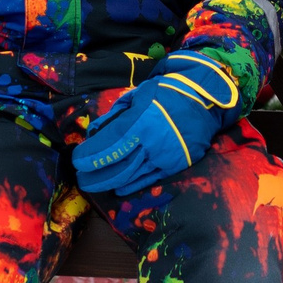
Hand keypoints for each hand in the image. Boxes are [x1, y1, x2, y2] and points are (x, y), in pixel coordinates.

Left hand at [73, 55, 243, 195]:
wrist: (204, 100)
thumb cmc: (167, 93)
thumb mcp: (137, 96)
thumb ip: (115, 117)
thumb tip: (94, 134)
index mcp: (141, 122)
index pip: (108, 145)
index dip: (90, 156)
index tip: (77, 160)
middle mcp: (152, 143)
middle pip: (117, 166)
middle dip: (95, 175)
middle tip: (81, 178)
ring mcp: (164, 157)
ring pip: (131, 176)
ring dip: (108, 182)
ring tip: (93, 184)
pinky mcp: (174, 166)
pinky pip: (148, 180)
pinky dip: (130, 186)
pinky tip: (117, 189)